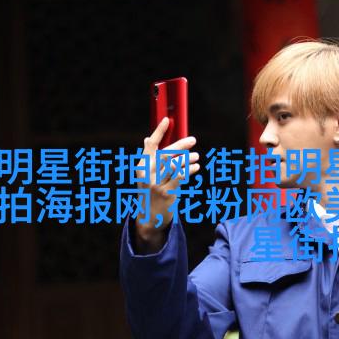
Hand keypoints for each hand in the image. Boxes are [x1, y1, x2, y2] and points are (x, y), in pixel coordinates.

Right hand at [134, 117, 199, 242]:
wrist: (148, 218)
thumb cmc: (150, 192)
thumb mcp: (145, 175)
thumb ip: (149, 158)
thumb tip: (148, 138)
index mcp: (141, 167)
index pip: (150, 146)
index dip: (159, 132)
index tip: (167, 120)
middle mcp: (148, 174)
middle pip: (166, 153)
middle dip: (180, 145)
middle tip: (193, 140)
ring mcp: (157, 184)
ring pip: (175, 165)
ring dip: (188, 158)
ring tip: (196, 156)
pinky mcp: (168, 194)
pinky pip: (181, 177)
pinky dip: (189, 170)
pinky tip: (195, 166)